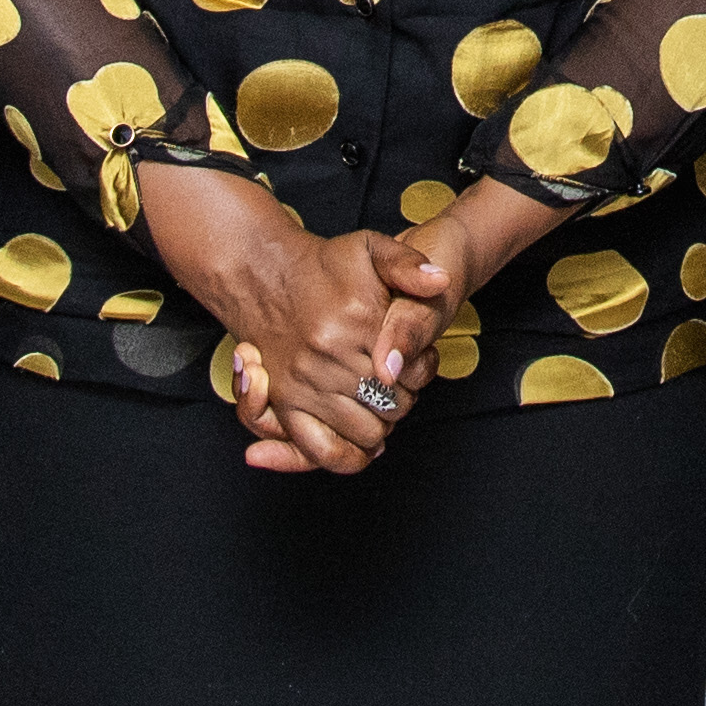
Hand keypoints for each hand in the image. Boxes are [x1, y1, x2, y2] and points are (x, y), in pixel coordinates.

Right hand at [141, 172, 418, 475]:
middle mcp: (328, 354)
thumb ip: (408, 265)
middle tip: (397, 384)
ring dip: (380, 424)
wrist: (265, 273)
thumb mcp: (371, 249)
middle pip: (391, 405)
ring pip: (365, 430)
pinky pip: (322, 450)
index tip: (415, 363)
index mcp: (356, 320)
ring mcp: (304, 382)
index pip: (411, 372)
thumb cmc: (323, 265)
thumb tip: (440, 283)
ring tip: (379, 402)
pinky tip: (365, 442)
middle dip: (403, 399)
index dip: (422, 373)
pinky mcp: (284, 403)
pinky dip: (349, 456)